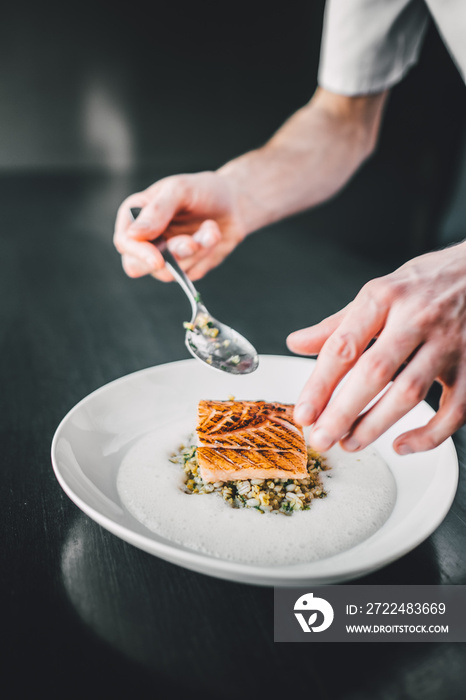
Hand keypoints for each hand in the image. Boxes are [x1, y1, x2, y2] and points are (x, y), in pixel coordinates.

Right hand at [113, 171, 245, 280]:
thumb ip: (157, 211)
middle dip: (169, 257)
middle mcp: (146, 239)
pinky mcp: (185, 268)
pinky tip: (213, 235)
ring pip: (168, 272)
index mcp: (135, 216)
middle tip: (193, 242)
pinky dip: (205, 255)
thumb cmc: (204, 190)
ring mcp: (165, 256)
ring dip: (194, 252)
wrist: (234, 203)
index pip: (125, 242)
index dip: (139, 253)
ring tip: (211, 229)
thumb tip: (133, 235)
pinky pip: (190, 273)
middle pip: (137, 266)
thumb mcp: (180, 190)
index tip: (158, 259)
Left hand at [287, 242, 465, 453]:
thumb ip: (337, 324)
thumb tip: (296, 343)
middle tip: (322, 439)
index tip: (304, 413)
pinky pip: (454, 410)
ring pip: (409, 392)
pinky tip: (402, 445)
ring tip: (350, 443)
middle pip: (374, 372)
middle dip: (343, 412)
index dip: (320, 384)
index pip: (343, 345)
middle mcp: (416, 318)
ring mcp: (448, 342)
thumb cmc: (426, 283)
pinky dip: (428, 435)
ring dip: (375, 425)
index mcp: (384, 297)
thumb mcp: (379, 293)